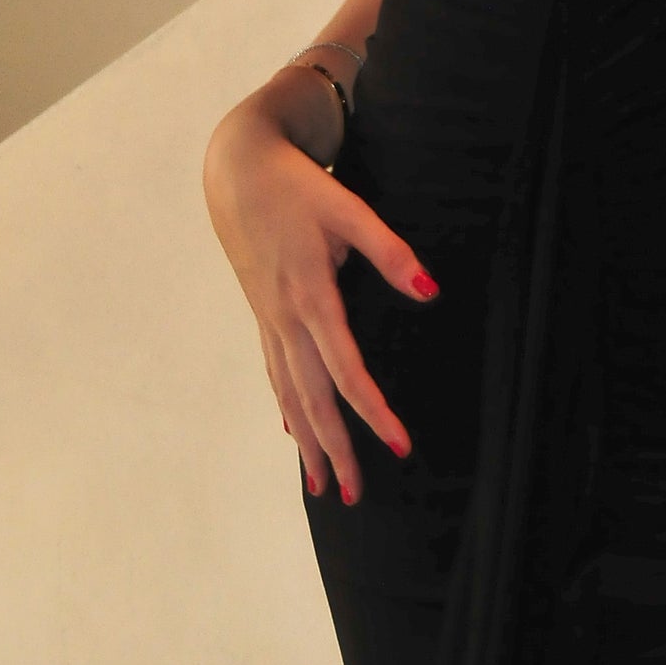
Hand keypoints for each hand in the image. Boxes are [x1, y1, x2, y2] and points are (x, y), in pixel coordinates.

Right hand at [202, 102, 439, 505]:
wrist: (236, 169)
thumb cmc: (297, 186)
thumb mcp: (347, 208)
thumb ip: (389, 251)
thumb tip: (429, 291)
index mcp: (310, 295)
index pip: (346, 370)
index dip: (372, 411)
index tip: (398, 446)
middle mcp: (285, 317)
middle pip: (312, 397)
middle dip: (334, 448)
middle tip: (354, 494)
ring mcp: (268, 319)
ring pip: (289, 392)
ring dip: (307, 441)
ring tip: (322, 485)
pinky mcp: (262, 313)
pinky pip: (274, 372)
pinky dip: (286, 407)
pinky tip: (294, 431)